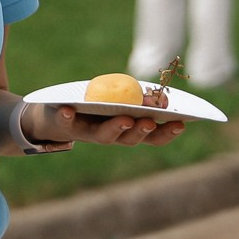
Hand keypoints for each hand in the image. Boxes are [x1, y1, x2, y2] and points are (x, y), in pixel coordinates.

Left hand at [34, 103, 185, 148]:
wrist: (57, 113)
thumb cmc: (97, 105)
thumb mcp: (121, 99)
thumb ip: (141, 100)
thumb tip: (162, 98)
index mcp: (128, 130)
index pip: (153, 136)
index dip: (167, 132)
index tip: (182, 123)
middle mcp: (111, 136)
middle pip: (130, 139)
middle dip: (142, 131)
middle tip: (149, 121)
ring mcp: (88, 133)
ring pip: (104, 136)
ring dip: (115, 128)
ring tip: (123, 118)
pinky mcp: (66, 126)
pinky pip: (67, 123)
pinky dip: (68, 118)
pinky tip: (68, 110)